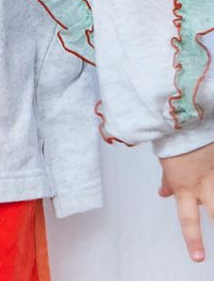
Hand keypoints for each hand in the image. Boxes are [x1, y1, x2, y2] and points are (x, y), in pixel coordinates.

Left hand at [157, 139, 213, 262]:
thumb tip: (163, 193)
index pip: (188, 219)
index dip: (192, 240)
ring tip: (211, 199)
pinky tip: (212, 167)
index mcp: (184, 185)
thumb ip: (168, 181)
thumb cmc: (170, 136)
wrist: (181, 114)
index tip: (197, 258)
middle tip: (209, 239)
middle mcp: (203, 182)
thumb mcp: (165, 162)